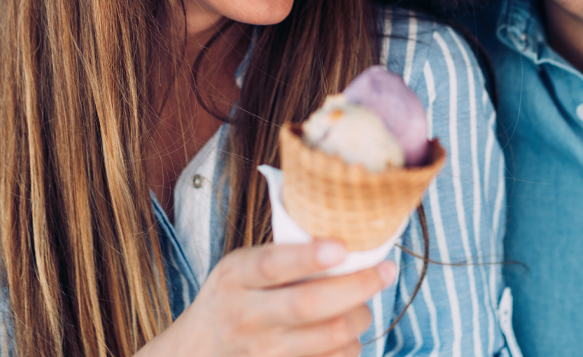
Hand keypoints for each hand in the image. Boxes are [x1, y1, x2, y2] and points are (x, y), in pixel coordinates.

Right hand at [140, 241, 395, 356]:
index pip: (272, 265)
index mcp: (236, 277)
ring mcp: (263, 352)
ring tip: (363, 304)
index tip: (341, 247)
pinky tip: (348, 333)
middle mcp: (247, 316)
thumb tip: (347, 238)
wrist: (197, 353)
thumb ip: (281, 256)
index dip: (308, 257)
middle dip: (357, 286)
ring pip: (329, 337)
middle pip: (309, 305)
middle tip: (385, 270)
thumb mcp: (240, 269)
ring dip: (359, 317)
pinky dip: (350, 347)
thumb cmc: (233, 300)